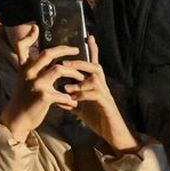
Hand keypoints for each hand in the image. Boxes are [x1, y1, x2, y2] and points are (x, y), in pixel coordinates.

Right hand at [0, 25, 79, 142]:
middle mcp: (28, 72)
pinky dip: (71, 98)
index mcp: (24, 67)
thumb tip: (41, 57)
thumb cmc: (24, 98)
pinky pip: (63, 93)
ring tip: (81, 78)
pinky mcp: (43, 96)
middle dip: (65, 49)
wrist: (17, 118)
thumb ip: (31, 67)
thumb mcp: (23, 79)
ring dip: (74, 73)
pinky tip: (74, 102)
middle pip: (48, 53)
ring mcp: (36, 83)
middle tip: (77, 50)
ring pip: (59, 69)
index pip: (22, 46)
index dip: (28, 36)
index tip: (36, 27)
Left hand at [58, 35, 138, 153]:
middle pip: (95, 66)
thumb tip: (57, 96)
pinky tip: (73, 98)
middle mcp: (101, 86)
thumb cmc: (98, 119)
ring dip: (79, 80)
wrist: (113, 134)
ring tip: (66, 85)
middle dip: (80, 62)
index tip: (88, 36)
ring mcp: (105, 94)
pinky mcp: (106, 104)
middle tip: (65, 62)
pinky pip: (95, 95)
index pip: (93, 64)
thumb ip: (71, 100)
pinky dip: (82, 95)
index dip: (92, 50)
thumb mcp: (81, 108)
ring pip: (95, 79)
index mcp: (94, 85)